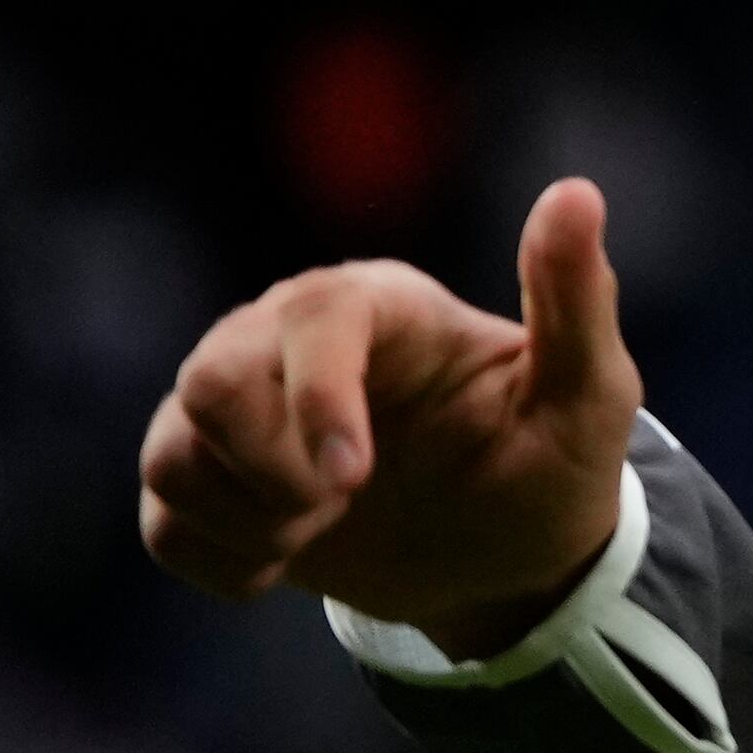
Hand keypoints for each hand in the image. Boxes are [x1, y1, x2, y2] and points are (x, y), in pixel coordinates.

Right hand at [137, 178, 646, 660]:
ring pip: (171, 456)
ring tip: (327, 525)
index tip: (352, 479)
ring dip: (252, 522)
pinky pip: (163, 522)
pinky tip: (289, 559)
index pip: (309, 319)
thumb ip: (576, 299)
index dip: (316, 402)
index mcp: (379, 305)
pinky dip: (224, 559)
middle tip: (345, 503)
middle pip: (209, 381)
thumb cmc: (554, 459)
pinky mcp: (210, 476)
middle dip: (271, 471)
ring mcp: (239, 409)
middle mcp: (288, 339)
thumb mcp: (590, 392)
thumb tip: (576, 193)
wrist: (511, 554)